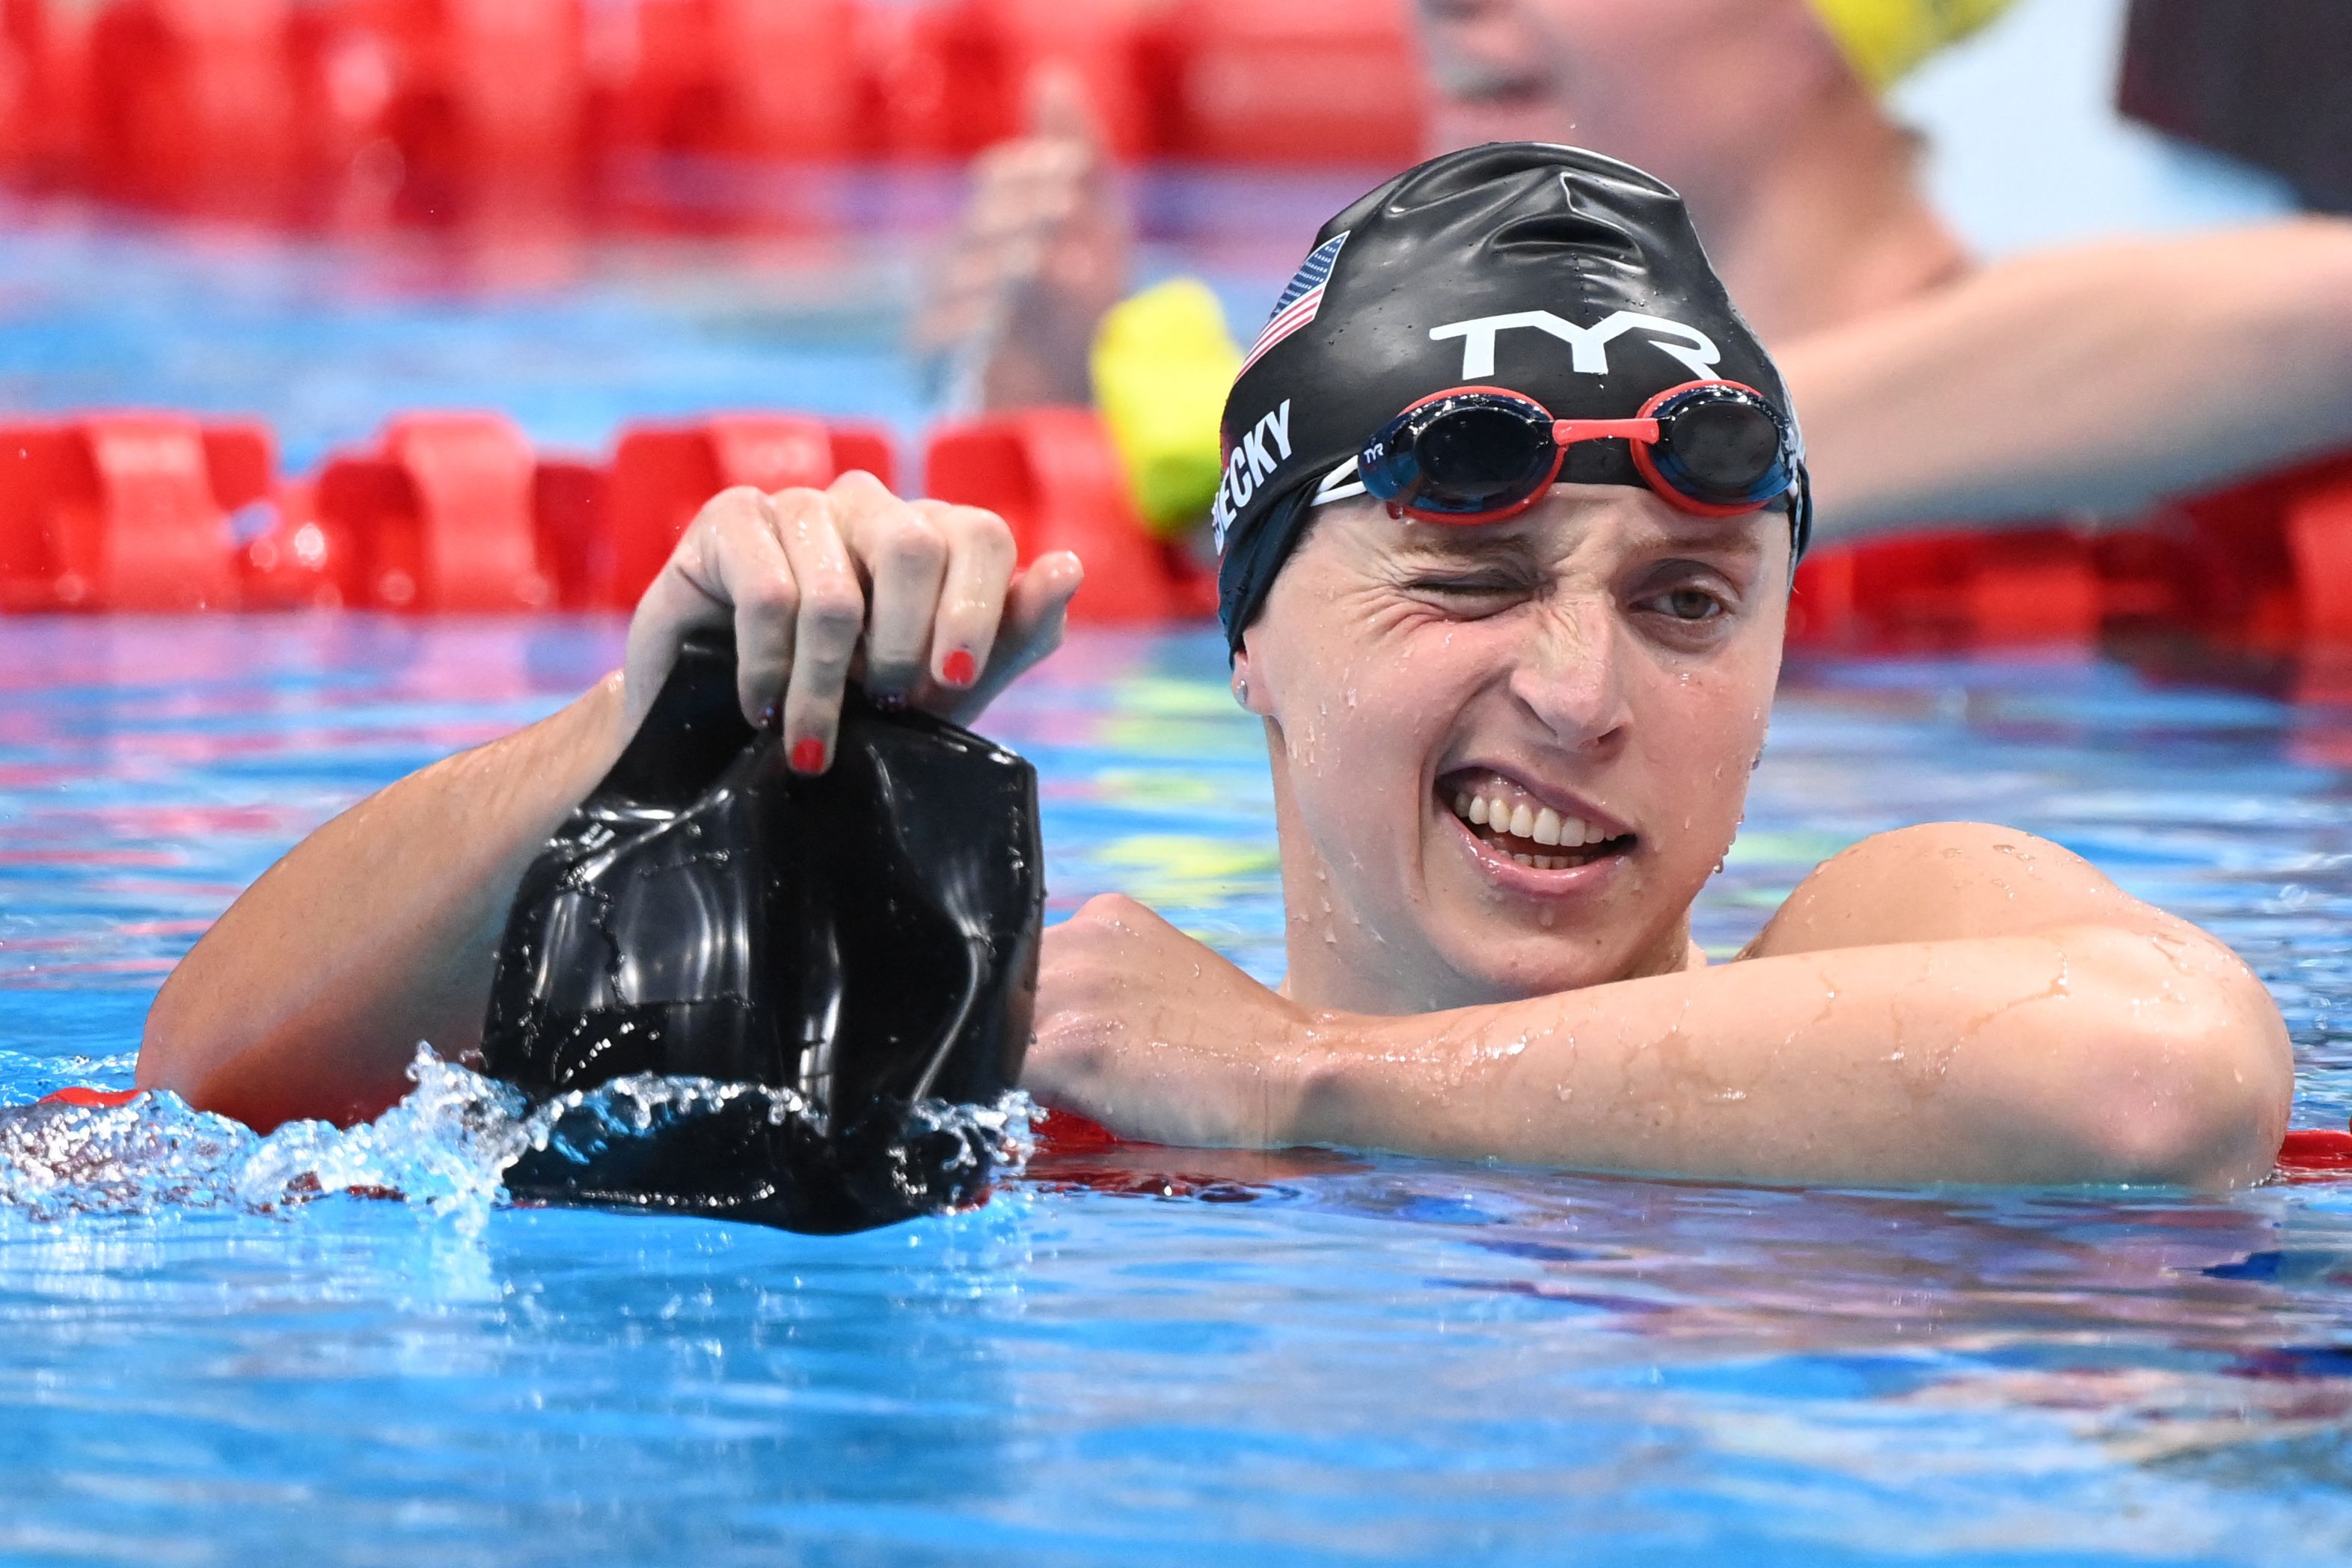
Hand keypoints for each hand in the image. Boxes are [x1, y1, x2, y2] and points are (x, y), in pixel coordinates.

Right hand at [623, 469, 1083, 769]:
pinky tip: (760, 707)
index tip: (951, 684)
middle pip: (915, 545)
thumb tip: (1067, 568)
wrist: (735, 732)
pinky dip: (769, 668)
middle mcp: (871, 505)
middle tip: (881, 707)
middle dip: (902, 649)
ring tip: (812, 735)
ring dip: (825, 683)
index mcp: (935, 533)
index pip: (982, 535)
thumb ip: (1014, 634)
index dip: (975, 613)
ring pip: (836, 590)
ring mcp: (800, 506)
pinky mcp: (731, 522)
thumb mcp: (948, 689)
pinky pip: (768, 593)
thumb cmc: (855, 705)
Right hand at [911, 65, 1131, 409]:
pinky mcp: (930, 369)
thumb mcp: (1097, 235)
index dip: (1033, 170)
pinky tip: (1010, 307)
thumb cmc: (1084, 325)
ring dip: (1012, 261)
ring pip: (959, 272)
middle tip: (1071, 206)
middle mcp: (953, 267)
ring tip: (1058, 264)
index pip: (997, 180)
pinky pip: (940, 333)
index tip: (1076, 172)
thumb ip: (1079, 158)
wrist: (1077, 419)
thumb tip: (1052, 78)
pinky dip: (977, 316)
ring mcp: (935, 317)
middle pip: (979, 220)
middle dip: (1028, 211)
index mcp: (989, 228)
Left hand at [1025, 895, 1314, 1147]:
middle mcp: (1081, 937)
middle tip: (1057, 1084)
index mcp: (1106, 916)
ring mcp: (1073, 988)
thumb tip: (1038, 1034)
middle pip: (1002, 992)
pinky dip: (1005, 1100)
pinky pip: (998, 1073)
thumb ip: (1103, 986)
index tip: (1049, 1048)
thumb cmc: (1235, 1047)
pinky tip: (1048, 1117)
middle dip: (1016, 1037)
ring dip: (1012, 1071)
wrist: (1291, 1071)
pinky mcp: (1072, 1045)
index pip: (1024, 962)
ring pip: (995, 1029)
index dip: (1030, 1012)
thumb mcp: (1163, 983)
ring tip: (1062, 1101)